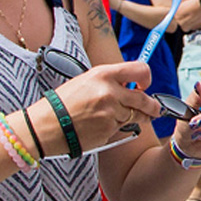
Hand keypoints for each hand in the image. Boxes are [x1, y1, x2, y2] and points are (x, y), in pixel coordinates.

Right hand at [44, 60, 160, 152]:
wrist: (45, 126)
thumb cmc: (62, 103)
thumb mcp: (85, 81)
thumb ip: (108, 81)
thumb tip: (128, 85)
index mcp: (103, 75)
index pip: (140, 69)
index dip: (147, 78)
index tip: (146, 85)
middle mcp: (110, 92)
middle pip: (144, 99)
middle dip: (152, 107)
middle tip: (154, 110)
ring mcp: (111, 113)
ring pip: (134, 116)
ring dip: (131, 118)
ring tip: (112, 118)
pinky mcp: (109, 131)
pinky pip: (121, 129)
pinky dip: (115, 129)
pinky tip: (98, 126)